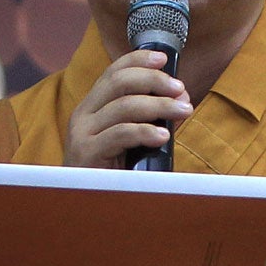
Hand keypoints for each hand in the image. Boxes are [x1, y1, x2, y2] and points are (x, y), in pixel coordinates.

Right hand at [64, 49, 191, 168]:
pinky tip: (163, 136)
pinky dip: (145, 132)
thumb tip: (181, 100)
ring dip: (159, 105)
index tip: (163, 58)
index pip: (113, 72)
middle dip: (154, 81)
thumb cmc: (112, 173)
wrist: (85, 207)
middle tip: (180, 90)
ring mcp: (82, 134)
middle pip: (119, 82)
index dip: (138, 60)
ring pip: (123, 106)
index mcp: (92, 108)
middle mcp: (83, 115)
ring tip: (183, 111)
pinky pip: (120, 134)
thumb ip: (152, 119)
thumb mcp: (133, 140)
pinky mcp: (86, 153)